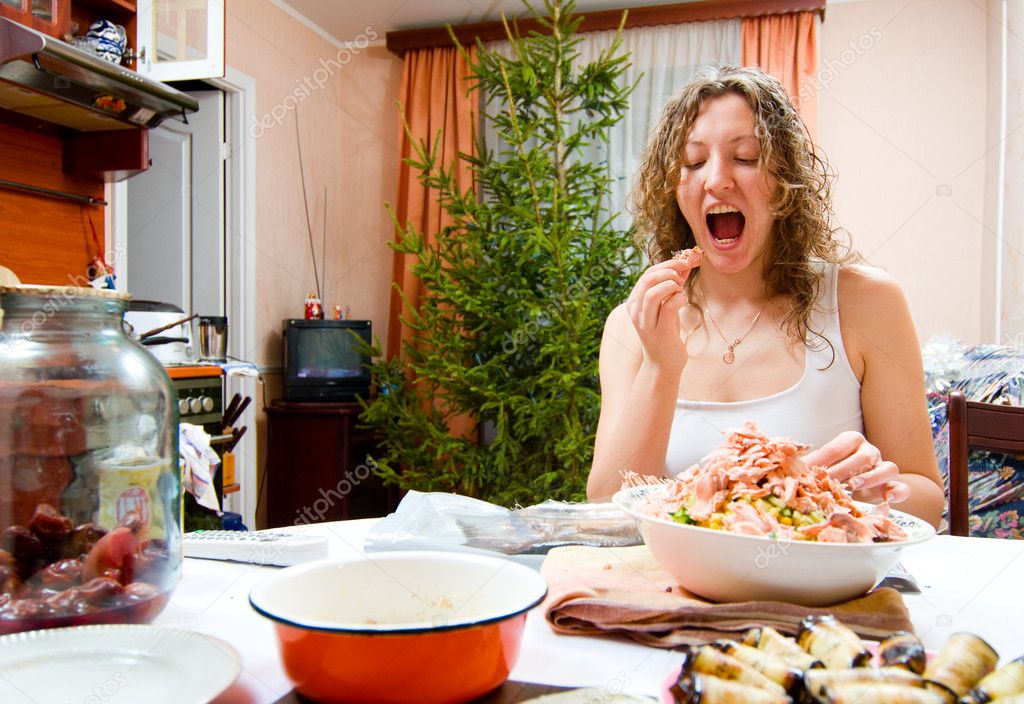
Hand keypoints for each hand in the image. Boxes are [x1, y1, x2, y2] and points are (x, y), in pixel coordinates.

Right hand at [624, 258, 698, 373]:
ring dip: (671, 285)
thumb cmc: (665, 334)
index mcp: (634, 303)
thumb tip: (685, 263)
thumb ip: (672, 286)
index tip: (683, 262)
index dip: (666, 264)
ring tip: (680, 289)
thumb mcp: (666, 307)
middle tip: (683, 275)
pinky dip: (679, 298)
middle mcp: (636, 312)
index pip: (646, 274)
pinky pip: (668, 307)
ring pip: (653, 293)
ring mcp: (646, 323)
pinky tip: (683, 301)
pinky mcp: (660, 332)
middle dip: (669, 271)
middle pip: (647, 280)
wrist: (663, 365)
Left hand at [801, 431, 910, 503]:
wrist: (859, 480)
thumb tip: (786, 470)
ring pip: (887, 468)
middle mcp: (869, 451)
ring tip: (853, 486)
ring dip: (870, 477)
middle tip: (827, 480)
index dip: (819, 460)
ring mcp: (883, 467)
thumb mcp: (822, 464)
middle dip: (843, 469)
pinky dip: (897, 492)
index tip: (804, 472)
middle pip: (861, 457)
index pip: (834, 449)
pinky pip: (902, 487)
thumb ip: (809, 465)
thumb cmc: (836, 469)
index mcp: (849, 440)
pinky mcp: (892, 485)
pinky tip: (887, 498)